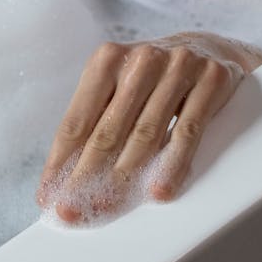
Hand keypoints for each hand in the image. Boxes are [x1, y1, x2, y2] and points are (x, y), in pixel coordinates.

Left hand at [37, 31, 261, 223]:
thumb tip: (62, 181)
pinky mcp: (211, 79)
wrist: (209, 50)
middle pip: (107, 131)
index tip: (49, 197)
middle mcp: (141, 59)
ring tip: (108, 207)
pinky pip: (188, 131)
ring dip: (125, 177)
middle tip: (73, 211)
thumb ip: (94, 124)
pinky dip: (173, 164)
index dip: (60, 163)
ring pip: (147, 133)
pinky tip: (159, 190)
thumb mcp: (119, 88)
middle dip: (87, 178)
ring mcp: (179, 66)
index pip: (77, 121)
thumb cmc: (152, 80)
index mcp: (107, 60)